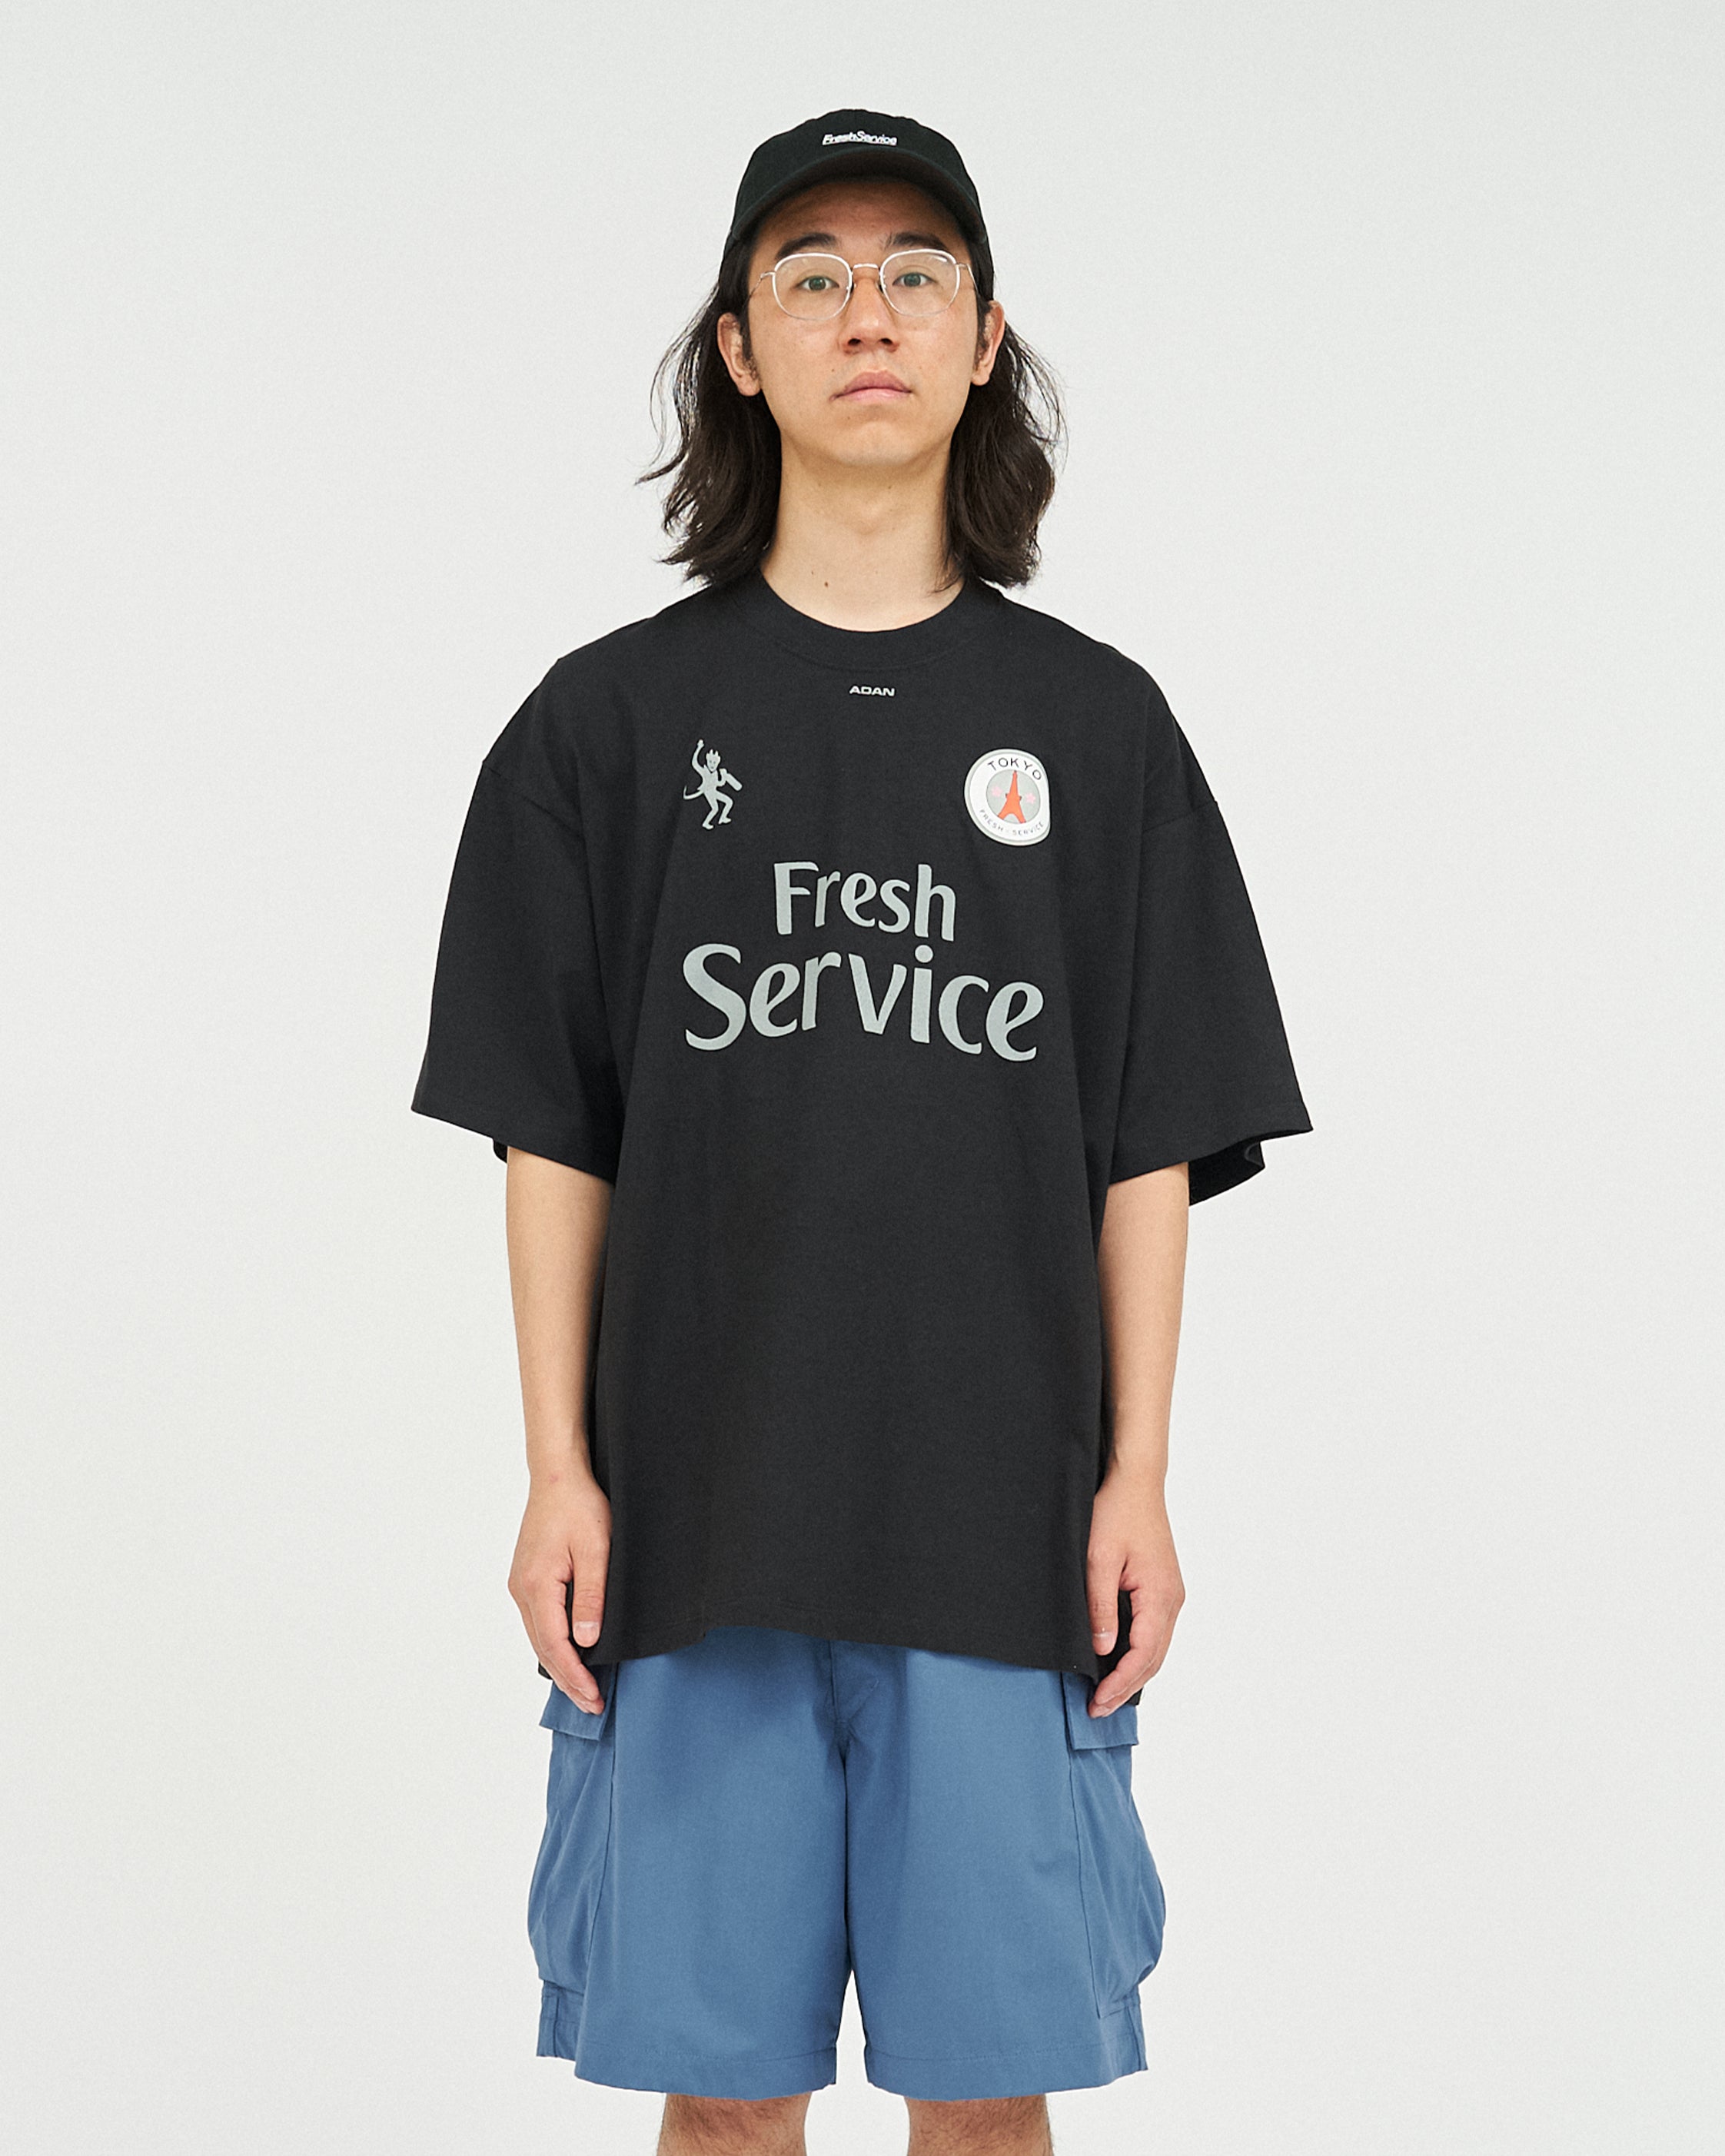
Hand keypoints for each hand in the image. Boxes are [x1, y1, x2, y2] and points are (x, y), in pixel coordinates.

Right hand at [508, 1475, 611, 1713]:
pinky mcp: (526, 1579)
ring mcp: (520, 1585)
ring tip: (583, 1689)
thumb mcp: (597, 1551)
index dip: (575, 1677)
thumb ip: (591, 1597)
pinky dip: (553, 1644)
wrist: (557, 1476)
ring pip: (538, 1638)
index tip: (595, 1699)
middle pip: (543, 1649)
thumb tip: (586, 1641)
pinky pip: (537, 1622)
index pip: (556, 1646)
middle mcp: (522, 1590)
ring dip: (560, 1665)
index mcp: (537, 1586)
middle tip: (593, 1705)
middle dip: (568, 1680)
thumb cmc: (581, 1507)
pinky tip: (569, 1654)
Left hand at [1086, 1472, 1184, 1715]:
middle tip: (1097, 1709)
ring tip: (1107, 1694)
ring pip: (1157, 1648)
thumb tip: (1103, 1650)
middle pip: (1154, 1659)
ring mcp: (1171, 1594)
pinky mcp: (1164, 1588)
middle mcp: (1172, 1600)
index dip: (1119, 1683)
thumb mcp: (1097, 1560)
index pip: (1142, 1655)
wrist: (1136, 1482)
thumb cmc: (1115, 1513)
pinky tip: (1120, 1662)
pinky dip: (1140, 1654)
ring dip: (1134, 1673)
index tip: (1097, 1702)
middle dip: (1126, 1687)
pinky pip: (1156, 1631)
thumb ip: (1100, 1607)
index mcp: (1159, 1595)